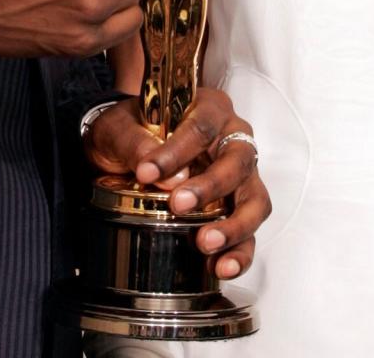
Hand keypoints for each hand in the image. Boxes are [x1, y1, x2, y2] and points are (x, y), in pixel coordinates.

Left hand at [85, 89, 271, 279]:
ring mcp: (240, 175)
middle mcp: (233, 138)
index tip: (146, 173)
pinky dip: (239, 251)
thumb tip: (154, 168)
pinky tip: (220, 267)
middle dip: (210, 187)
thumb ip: (133, 141)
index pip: (201, 126)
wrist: (128, 147)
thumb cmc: (130, 129)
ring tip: (204, 243)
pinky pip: (250, 232)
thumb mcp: (118, 126)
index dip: (177, 151)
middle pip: (237, 161)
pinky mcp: (238, 207)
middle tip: (178, 206)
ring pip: (254, 199)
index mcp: (208, 107)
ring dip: (234, 225)